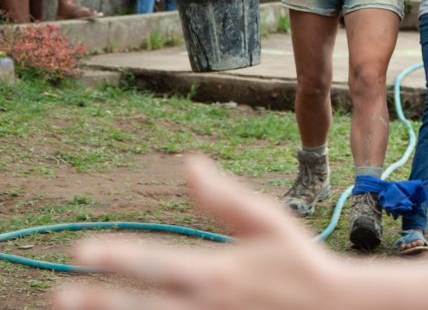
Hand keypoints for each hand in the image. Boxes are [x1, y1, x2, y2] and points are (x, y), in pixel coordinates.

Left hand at [51, 156, 347, 309]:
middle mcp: (208, 304)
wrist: (334, 308)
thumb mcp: (266, 221)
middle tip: (61, 295)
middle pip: (143, 307)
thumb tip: (190, 164)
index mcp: (218, 271)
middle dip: (100, 302)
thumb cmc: (297, 261)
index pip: (158, 263)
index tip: (82, 252)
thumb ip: (224, 197)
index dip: (118, 257)